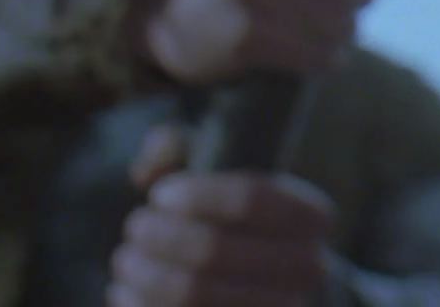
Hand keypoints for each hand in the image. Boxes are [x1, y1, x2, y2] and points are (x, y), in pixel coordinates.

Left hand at [109, 124, 335, 306]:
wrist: (273, 284)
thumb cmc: (238, 219)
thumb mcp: (225, 172)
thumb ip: (183, 148)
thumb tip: (147, 169)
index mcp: (313, 215)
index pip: (251, 198)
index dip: (196, 195)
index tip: (159, 194)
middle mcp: (308, 268)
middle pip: (214, 250)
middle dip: (160, 236)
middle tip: (135, 227)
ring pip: (192, 293)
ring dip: (144, 274)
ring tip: (126, 259)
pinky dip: (141, 306)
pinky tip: (126, 292)